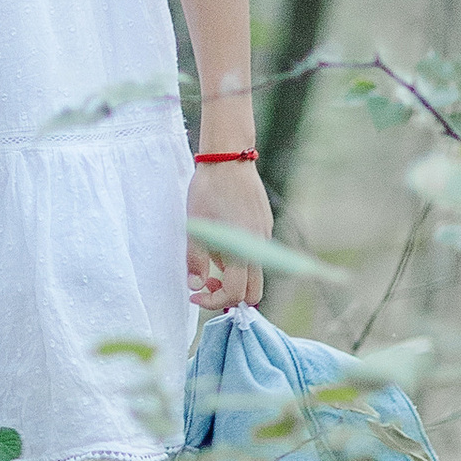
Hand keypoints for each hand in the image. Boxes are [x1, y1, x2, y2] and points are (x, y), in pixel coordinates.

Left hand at [185, 159, 269, 312]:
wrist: (228, 159)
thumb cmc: (208, 191)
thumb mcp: (194, 228)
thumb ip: (196, 261)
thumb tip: (195, 287)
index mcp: (240, 250)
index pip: (234, 294)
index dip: (213, 301)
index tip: (195, 295)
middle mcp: (259, 247)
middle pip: (253, 292)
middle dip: (230, 295)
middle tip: (207, 282)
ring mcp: (265, 236)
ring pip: (255, 272)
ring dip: (234, 276)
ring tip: (212, 257)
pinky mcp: (265, 224)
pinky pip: (256, 253)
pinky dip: (240, 258)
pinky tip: (223, 238)